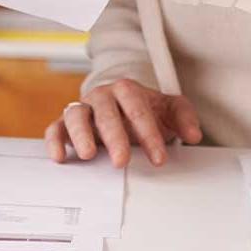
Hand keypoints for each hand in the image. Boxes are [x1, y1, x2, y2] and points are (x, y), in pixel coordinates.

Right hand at [45, 79, 202, 167]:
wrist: (121, 106)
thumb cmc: (145, 110)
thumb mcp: (168, 110)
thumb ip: (184, 117)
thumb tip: (194, 134)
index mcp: (127, 89)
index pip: (137, 107)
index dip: (148, 133)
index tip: (159, 158)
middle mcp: (102, 96)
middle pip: (105, 111)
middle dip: (114, 136)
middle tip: (122, 161)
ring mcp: (82, 108)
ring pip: (75, 114)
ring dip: (80, 134)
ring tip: (88, 155)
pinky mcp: (66, 123)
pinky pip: (55, 128)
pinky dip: (55, 140)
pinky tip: (61, 157)